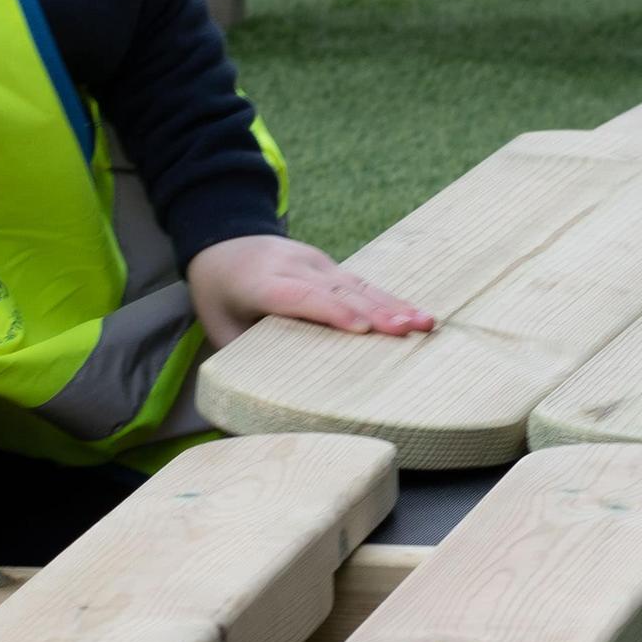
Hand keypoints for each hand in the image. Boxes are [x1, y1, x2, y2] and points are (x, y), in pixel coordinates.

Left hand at [185, 234, 436, 348]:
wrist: (222, 241)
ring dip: (393, 304)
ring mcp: (315, 262)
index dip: (332, 312)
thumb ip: (240, 353)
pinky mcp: (330, 265)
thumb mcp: (216, 325)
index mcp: (261, 283)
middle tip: (409, 330)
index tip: (363, 330)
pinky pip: (361, 282)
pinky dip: (390, 299)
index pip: (300, 297)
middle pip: (338, 290)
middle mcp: (294, 267)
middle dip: (376, 311)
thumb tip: (258, 400)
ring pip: (357, 283)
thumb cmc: (220, 294)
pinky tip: (415, 314)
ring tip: (425, 324)